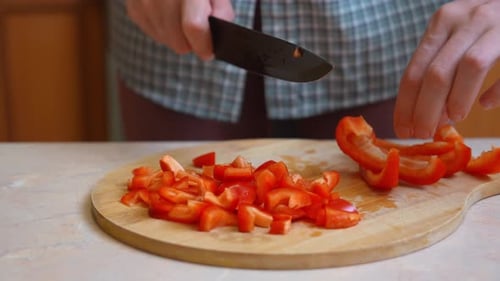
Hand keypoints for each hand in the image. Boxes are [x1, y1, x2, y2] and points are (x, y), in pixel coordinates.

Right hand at [125, 0, 233, 59]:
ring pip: (165, 39)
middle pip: (177, 40)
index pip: (193, 26)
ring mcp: (143, 0)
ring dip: (176, 35)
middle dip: (190, 42)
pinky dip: (163, 29)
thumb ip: (221, 10)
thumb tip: (217, 35)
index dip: (203, 44)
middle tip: (196, 29)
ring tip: (182, 17)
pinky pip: (152, 32)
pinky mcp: (133, 7)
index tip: (208, 52)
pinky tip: (168, 15)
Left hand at [394, 0, 499, 138]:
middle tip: (423, 134)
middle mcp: (467, 20)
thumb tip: (426, 116)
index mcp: (443, 22)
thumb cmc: (485, 25)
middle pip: (437, 73)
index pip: (414, 71)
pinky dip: (497, 91)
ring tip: (452, 121)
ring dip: (457, 100)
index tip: (403, 131)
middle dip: (426, 111)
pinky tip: (487, 104)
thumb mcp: (456, 35)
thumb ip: (440, 66)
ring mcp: (497, 24)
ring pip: (470, 67)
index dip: (405, 106)